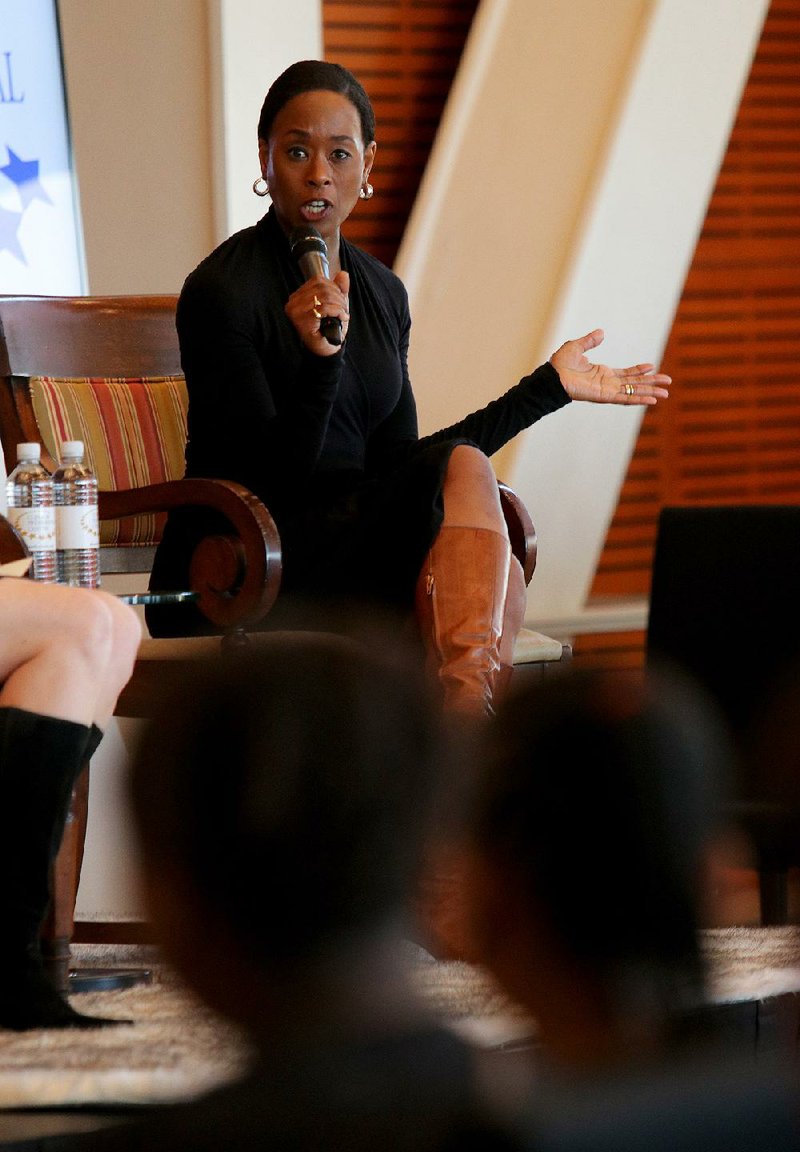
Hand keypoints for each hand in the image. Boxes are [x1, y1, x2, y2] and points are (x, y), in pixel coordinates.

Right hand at [285, 270, 350, 355]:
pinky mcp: (303, 321)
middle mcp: (293, 303)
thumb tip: (343, 274)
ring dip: (339, 305)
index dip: (334, 287)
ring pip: (324, 297)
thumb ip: (338, 289)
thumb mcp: (336, 304)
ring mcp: (296, 312)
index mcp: (297, 297)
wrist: (326, 349)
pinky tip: (341, 318)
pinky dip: (338, 312)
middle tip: (343, 309)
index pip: (317, 281)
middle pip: (321, 287)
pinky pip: (324, 308)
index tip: (340, 300)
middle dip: (338, 297)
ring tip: (342, 315)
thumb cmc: (329, 328)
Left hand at [550, 329, 670, 405]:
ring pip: (634, 391)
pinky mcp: (605, 396)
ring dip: (650, 392)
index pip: (626, 373)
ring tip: (666, 394)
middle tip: (668, 383)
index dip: (639, 370)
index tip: (652, 367)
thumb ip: (590, 341)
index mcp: (602, 373)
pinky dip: (639, 399)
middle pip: (635, 383)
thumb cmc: (560, 365)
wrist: (552, 377)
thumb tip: (601, 333)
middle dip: (651, 383)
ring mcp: (607, 390)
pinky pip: (625, 397)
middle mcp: (607, 383)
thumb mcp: (577, 347)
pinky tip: (651, 400)